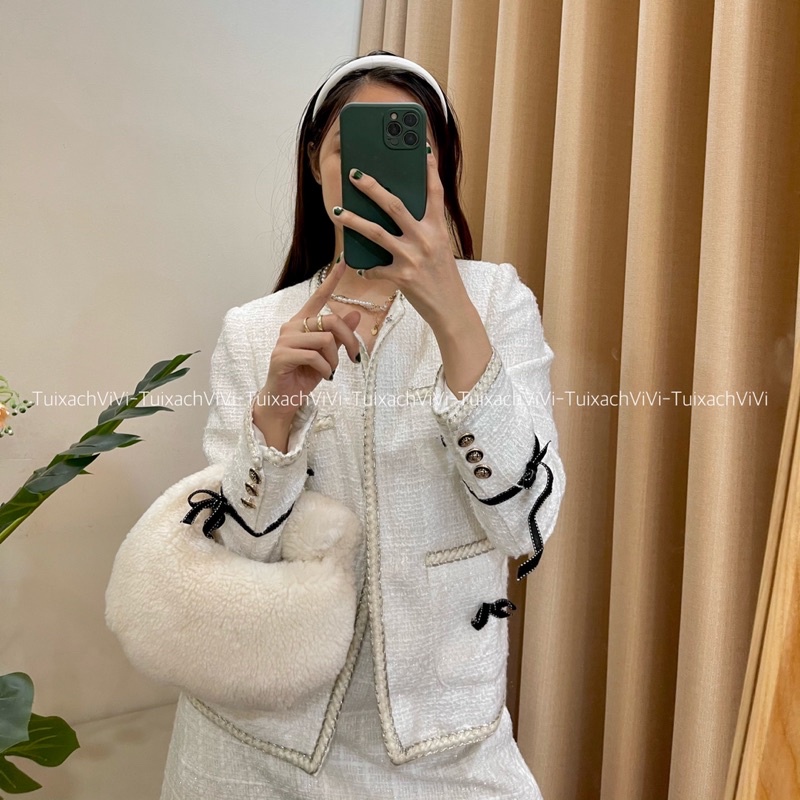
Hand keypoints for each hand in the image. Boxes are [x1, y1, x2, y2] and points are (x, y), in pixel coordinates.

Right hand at [254, 256, 360, 424]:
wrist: (283, 399)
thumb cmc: (303, 375)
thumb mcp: (328, 354)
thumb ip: (339, 335)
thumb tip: (354, 314)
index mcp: (302, 322)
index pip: (317, 296)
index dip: (332, 280)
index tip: (343, 261)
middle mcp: (291, 326)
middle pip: (331, 321)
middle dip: (349, 341)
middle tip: (354, 358)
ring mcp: (284, 340)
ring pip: (325, 340)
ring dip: (335, 360)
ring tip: (330, 371)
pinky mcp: (281, 356)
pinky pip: (315, 357)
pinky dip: (326, 369)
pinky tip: (324, 377)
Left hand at [333, 143, 470, 329]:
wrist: (450, 308)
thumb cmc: (443, 277)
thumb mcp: (440, 248)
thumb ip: (424, 230)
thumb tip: (398, 215)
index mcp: (438, 229)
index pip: (435, 193)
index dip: (429, 169)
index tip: (422, 148)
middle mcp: (426, 239)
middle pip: (394, 206)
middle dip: (372, 188)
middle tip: (355, 175)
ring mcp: (412, 258)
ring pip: (376, 233)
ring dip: (353, 221)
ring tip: (337, 211)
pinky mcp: (402, 277)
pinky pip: (375, 269)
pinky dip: (366, 268)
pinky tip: (359, 265)